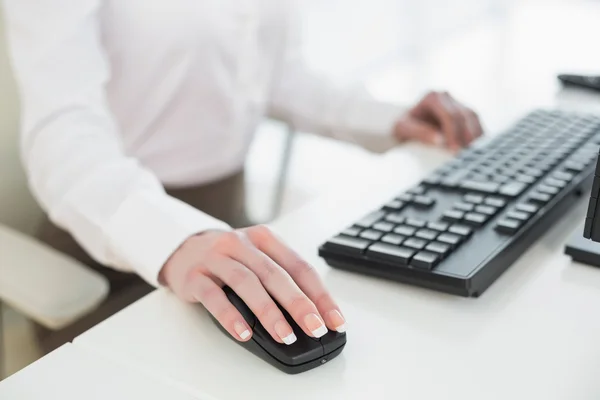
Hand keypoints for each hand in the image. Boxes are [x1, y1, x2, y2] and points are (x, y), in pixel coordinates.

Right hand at [159, 226, 345, 344]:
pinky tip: (244, 333)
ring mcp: (216, 258)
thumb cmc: (229, 257)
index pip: (299, 266)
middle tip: (315, 328)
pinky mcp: (194, 276)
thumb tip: (314, 313)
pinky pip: (213, 296)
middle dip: (299, 303)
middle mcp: (241, 243)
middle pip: (275, 274)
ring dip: (268, 312)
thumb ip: (282, 277)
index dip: (320, 294)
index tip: (334, 319)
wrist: (183, 248)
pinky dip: (230, 316)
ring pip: (246, 283)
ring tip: (285, 335)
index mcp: (265, 238)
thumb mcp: (258, 257)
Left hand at [394, 91, 482, 151]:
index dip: (454, 133)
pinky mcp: (463, 113)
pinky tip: (477, 149)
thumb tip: (440, 141)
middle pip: (464, 115)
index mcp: (433, 97)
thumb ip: (421, 133)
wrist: (406, 124)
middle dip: (467, 136)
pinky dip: (478, 136)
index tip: (455, 150)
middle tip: (467, 155)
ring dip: (476, 136)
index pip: (450, 115)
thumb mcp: (404, 129)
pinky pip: (475, 123)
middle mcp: (447, 97)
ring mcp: (457, 103)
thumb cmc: (403, 126)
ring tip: (474, 154)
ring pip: (473, 118)